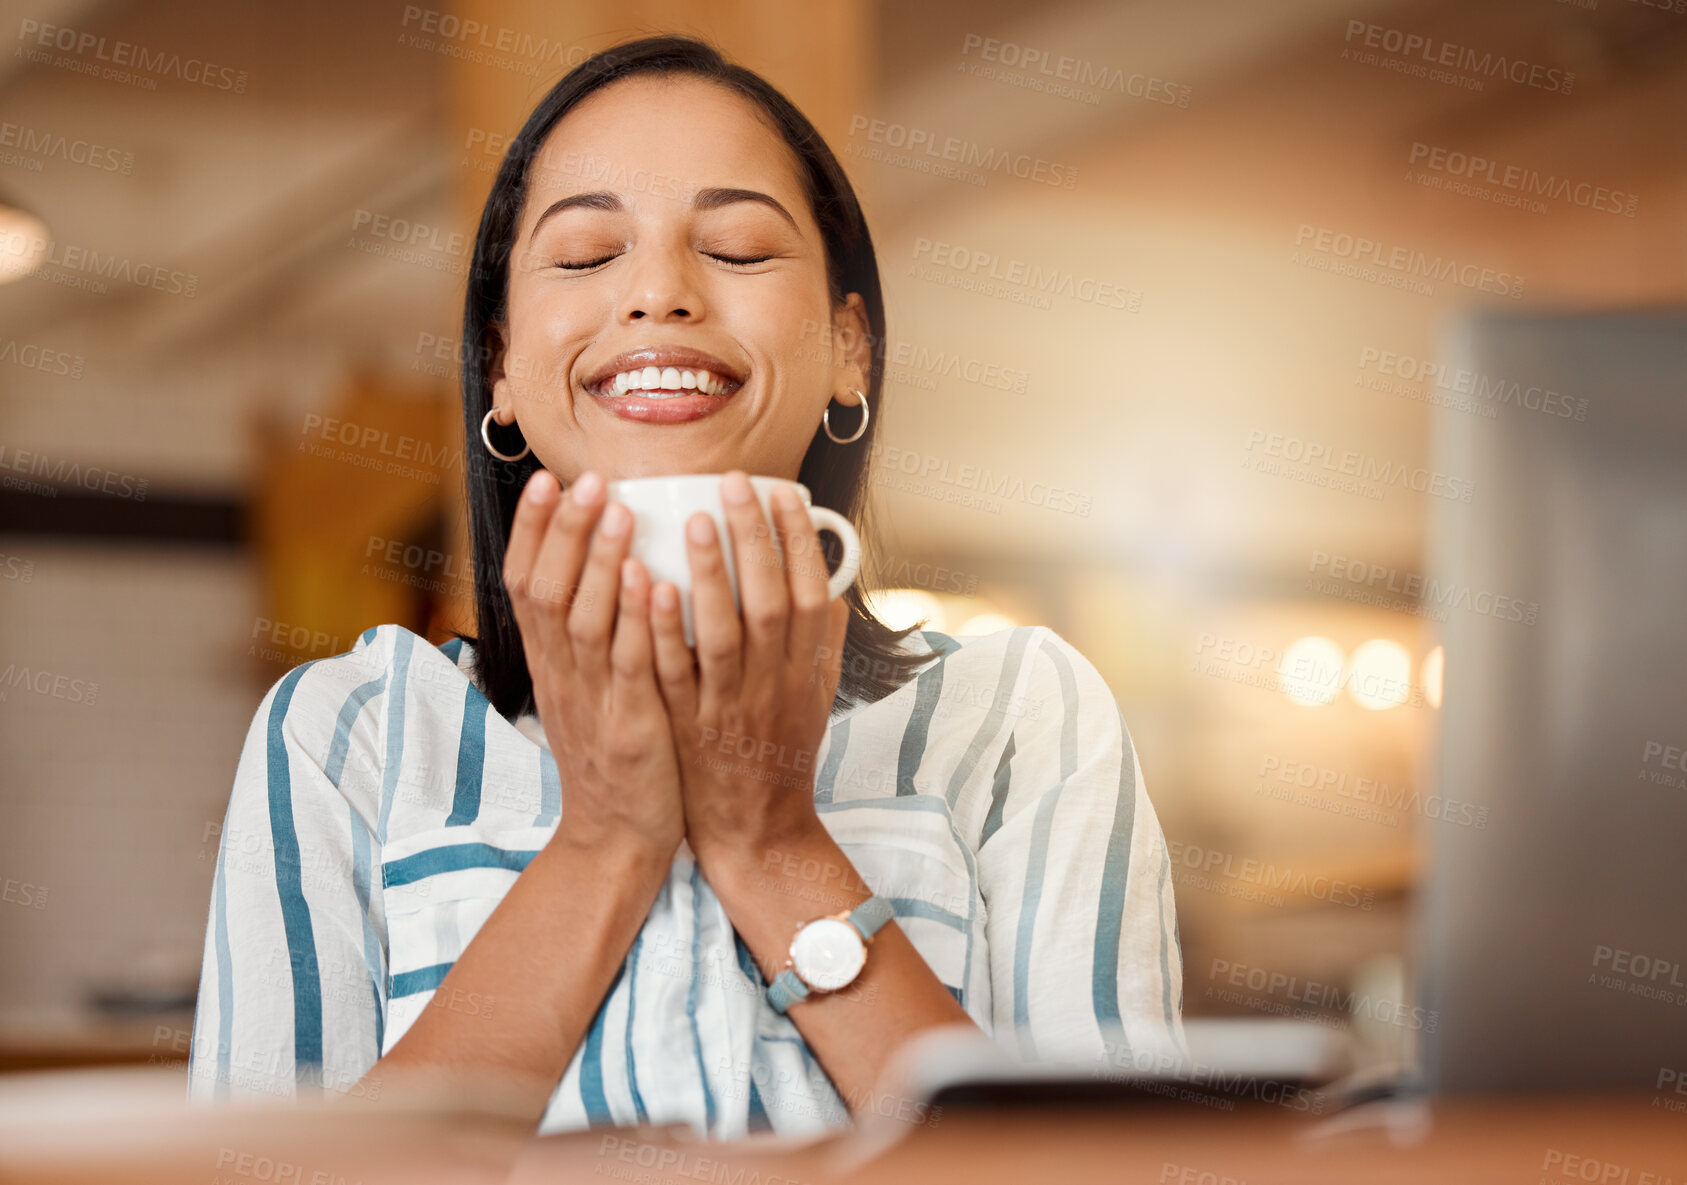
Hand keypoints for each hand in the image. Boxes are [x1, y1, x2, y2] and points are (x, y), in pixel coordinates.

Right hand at [503, 468, 683, 861]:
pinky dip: (638, 621)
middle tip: (586, 479)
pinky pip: (630, 667)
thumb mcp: (591, 685)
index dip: (533, 530)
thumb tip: (616, 562)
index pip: (524, 583)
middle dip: (565, 530)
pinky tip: (653, 582)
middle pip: (546, 590)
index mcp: (550, 661)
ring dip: (599, 562)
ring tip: (618, 510)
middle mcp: (561, 674)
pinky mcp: (629, 727)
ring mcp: (592, 701)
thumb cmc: (617, 750)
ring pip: (584, 620)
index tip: (547, 479)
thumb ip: (596, 629)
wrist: (616, 837)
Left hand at [647, 470, 849, 870]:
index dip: (799, 542)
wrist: (755, 830)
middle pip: (768, 602)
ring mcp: (728, 707)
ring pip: (722, 633)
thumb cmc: (782, 751)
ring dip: (709, 574)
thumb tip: (830, 581)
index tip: (783, 493)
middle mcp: (772, 685)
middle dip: (752, 538)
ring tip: (690, 518)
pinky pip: (673, 674)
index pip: (811, 593)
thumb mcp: (817, 696)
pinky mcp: (687, 726)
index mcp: (805, 671)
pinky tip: (651, 586)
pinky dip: (663, 629)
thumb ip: (822, 640)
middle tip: (732, 484)